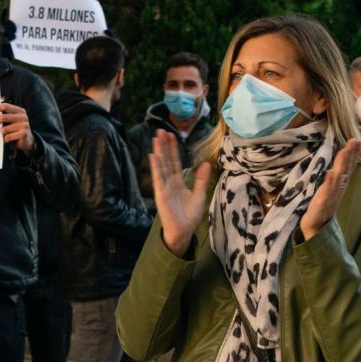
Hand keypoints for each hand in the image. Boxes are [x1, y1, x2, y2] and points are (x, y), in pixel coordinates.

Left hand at [0, 102, 35, 154]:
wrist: (26, 141)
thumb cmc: (15, 129)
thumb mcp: (10, 121)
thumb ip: (3, 117)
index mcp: (19, 110)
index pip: (6, 106)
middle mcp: (23, 116)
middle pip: (4, 117)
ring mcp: (24, 125)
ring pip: (6, 128)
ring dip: (0, 131)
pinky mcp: (24, 134)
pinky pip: (10, 136)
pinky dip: (5, 138)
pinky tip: (4, 139)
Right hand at [149, 129, 211, 256]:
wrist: (183, 231)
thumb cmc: (189, 216)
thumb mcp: (199, 195)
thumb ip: (201, 180)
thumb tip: (206, 163)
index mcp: (178, 182)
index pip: (175, 161)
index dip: (173, 149)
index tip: (171, 135)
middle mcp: (169, 182)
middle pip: (166, 160)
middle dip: (164, 145)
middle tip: (161, 130)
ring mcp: (163, 187)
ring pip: (161, 165)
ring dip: (159, 151)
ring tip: (156, 138)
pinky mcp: (160, 193)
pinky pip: (158, 178)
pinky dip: (156, 167)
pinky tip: (153, 156)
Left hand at [299, 139, 360, 239]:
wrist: (315, 228)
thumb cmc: (321, 208)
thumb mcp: (329, 191)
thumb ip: (334, 179)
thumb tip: (335, 167)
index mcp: (339, 186)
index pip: (347, 168)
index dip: (352, 155)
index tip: (356, 140)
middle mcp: (338, 190)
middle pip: (345, 170)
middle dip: (350, 155)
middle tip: (355, 140)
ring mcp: (331, 197)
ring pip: (338, 178)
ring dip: (342, 164)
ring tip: (344, 151)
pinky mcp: (322, 204)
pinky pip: (326, 192)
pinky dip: (329, 183)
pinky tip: (330, 173)